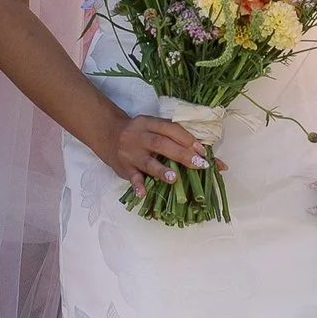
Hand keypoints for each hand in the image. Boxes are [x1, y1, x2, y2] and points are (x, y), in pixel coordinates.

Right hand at [95, 102, 215, 190]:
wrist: (108, 134)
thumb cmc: (140, 134)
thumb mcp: (154, 128)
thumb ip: (176, 138)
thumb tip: (208, 155)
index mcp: (150, 123)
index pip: (170, 128)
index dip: (187, 139)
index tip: (202, 151)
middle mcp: (140, 137)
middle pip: (161, 144)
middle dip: (181, 154)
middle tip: (199, 164)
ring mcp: (131, 153)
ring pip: (147, 161)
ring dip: (160, 170)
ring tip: (173, 178)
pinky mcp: (124, 168)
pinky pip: (131, 177)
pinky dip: (137, 185)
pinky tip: (143, 193)